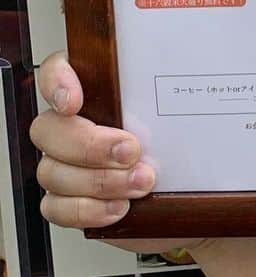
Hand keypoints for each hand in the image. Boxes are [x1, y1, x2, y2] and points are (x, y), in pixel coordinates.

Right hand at [30, 52, 203, 254]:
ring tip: (140, 182)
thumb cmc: (178, 133)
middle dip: (90, 145)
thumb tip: (182, 66)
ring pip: (52, 171)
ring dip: (99, 181)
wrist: (186, 182)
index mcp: (94, 88)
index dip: (57, 83)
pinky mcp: (67, 199)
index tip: (74, 101)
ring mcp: (64, 162)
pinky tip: (118, 206)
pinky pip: (57, 207)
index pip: (56, 70)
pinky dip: (89, 209)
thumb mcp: (177, 101)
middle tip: (131, 151)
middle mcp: (71, 123)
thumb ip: (165, 83)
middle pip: (49, 129)